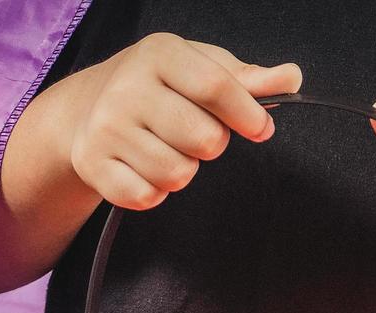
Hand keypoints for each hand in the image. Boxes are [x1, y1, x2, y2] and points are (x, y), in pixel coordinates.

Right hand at [63, 33, 302, 208]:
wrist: (85, 108)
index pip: (216, 87)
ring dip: (183, 170)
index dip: (248, 114)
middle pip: (204, 138)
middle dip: (212, 144)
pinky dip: (155, 191)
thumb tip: (290, 77)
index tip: (262, 128)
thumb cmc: (158, 87)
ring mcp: (107, 127)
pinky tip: (143, 167)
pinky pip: (147, 196)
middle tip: (195, 133)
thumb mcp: (199, 68)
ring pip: (177, 174)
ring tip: (166, 148)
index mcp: (159, 54)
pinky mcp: (94, 164)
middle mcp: (127, 87)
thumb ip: (247, 79)